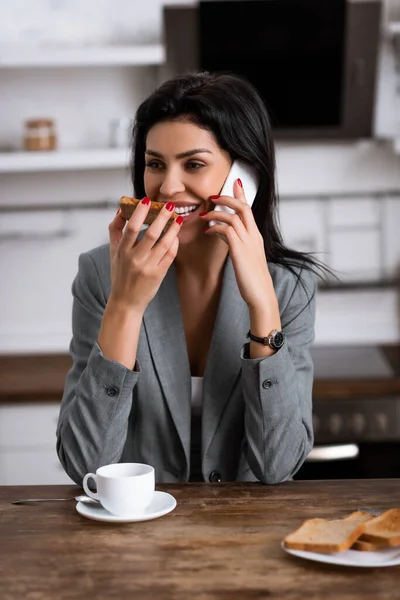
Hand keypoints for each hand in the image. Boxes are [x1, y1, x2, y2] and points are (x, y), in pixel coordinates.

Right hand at [108, 199, 181, 312]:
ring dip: (172, 229)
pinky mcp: (158, 274)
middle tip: (169, 205)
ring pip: (164, 244)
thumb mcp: (113, 252)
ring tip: (178, 218)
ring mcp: (148, 267)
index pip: (131, 228)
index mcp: (122, 251)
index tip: (147, 200)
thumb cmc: (120, 274)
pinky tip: (176, 236)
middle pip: (151, 233)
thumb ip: (115, 230)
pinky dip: (174, 244)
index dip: (139, 212)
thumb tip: (120, 210)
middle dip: (161, 217)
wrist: (126, 301)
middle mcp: (135, 259)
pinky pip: (169, 255)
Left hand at [201, 180, 273, 309]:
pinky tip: (207, 232)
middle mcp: (254, 236)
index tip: (235, 183)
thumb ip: (239, 244)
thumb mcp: (247, 258)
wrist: (261, 295)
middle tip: (213, 196)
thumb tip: (226, 236)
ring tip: (204, 215)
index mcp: (256, 237)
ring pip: (233, 216)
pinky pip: (226, 230)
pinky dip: (215, 227)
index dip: (242, 194)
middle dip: (227, 198)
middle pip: (243, 206)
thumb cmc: (253, 280)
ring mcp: (248, 242)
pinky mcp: (240, 249)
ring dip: (217, 212)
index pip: (250, 209)